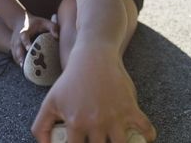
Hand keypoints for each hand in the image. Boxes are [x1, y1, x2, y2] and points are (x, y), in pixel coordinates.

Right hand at [10, 12, 58, 67]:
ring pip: (15, 54)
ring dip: (20, 62)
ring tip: (26, 71)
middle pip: (16, 48)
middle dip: (20, 56)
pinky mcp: (13, 49)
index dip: (26, 43)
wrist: (19, 20)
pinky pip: (15, 57)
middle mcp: (17, 38)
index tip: (29, 49)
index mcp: (24, 31)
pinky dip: (19, 63)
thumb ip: (52, 27)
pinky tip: (26, 70)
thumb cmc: (35, 22)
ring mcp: (14, 44)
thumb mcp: (44, 22)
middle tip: (24, 65)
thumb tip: (57, 37)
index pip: (24, 37)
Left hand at [31, 45, 156, 142]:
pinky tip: (146, 138)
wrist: (93, 55)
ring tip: (118, 141)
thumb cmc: (71, 79)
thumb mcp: (50, 101)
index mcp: (76, 123)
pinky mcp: (130, 107)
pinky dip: (148, 135)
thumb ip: (41, 126)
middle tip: (100, 139)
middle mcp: (96, 123)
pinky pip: (144, 127)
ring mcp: (115, 116)